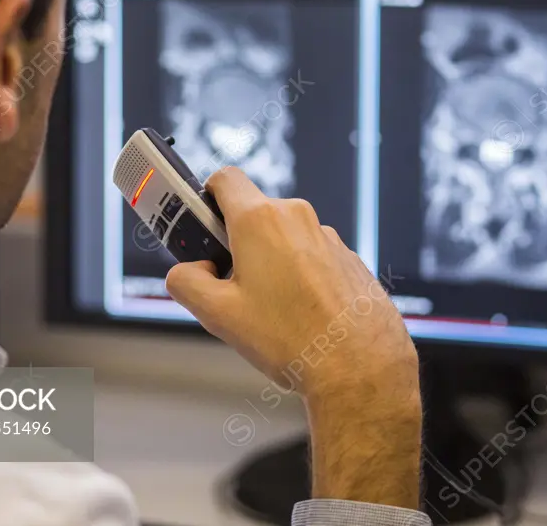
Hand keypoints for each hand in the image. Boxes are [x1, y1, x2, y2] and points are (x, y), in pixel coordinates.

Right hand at [166, 167, 421, 507]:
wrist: (360, 366)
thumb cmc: (292, 339)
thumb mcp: (218, 314)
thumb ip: (186, 282)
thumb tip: (189, 270)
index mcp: (261, 220)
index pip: (224, 180)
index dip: (205, 200)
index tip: (201, 231)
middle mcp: (297, 218)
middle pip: (254, 214)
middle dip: (238, 245)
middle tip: (233, 288)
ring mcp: (328, 237)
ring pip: (284, 239)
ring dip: (271, 264)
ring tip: (273, 314)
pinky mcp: (349, 259)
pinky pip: (312, 258)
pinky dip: (301, 278)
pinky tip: (302, 317)